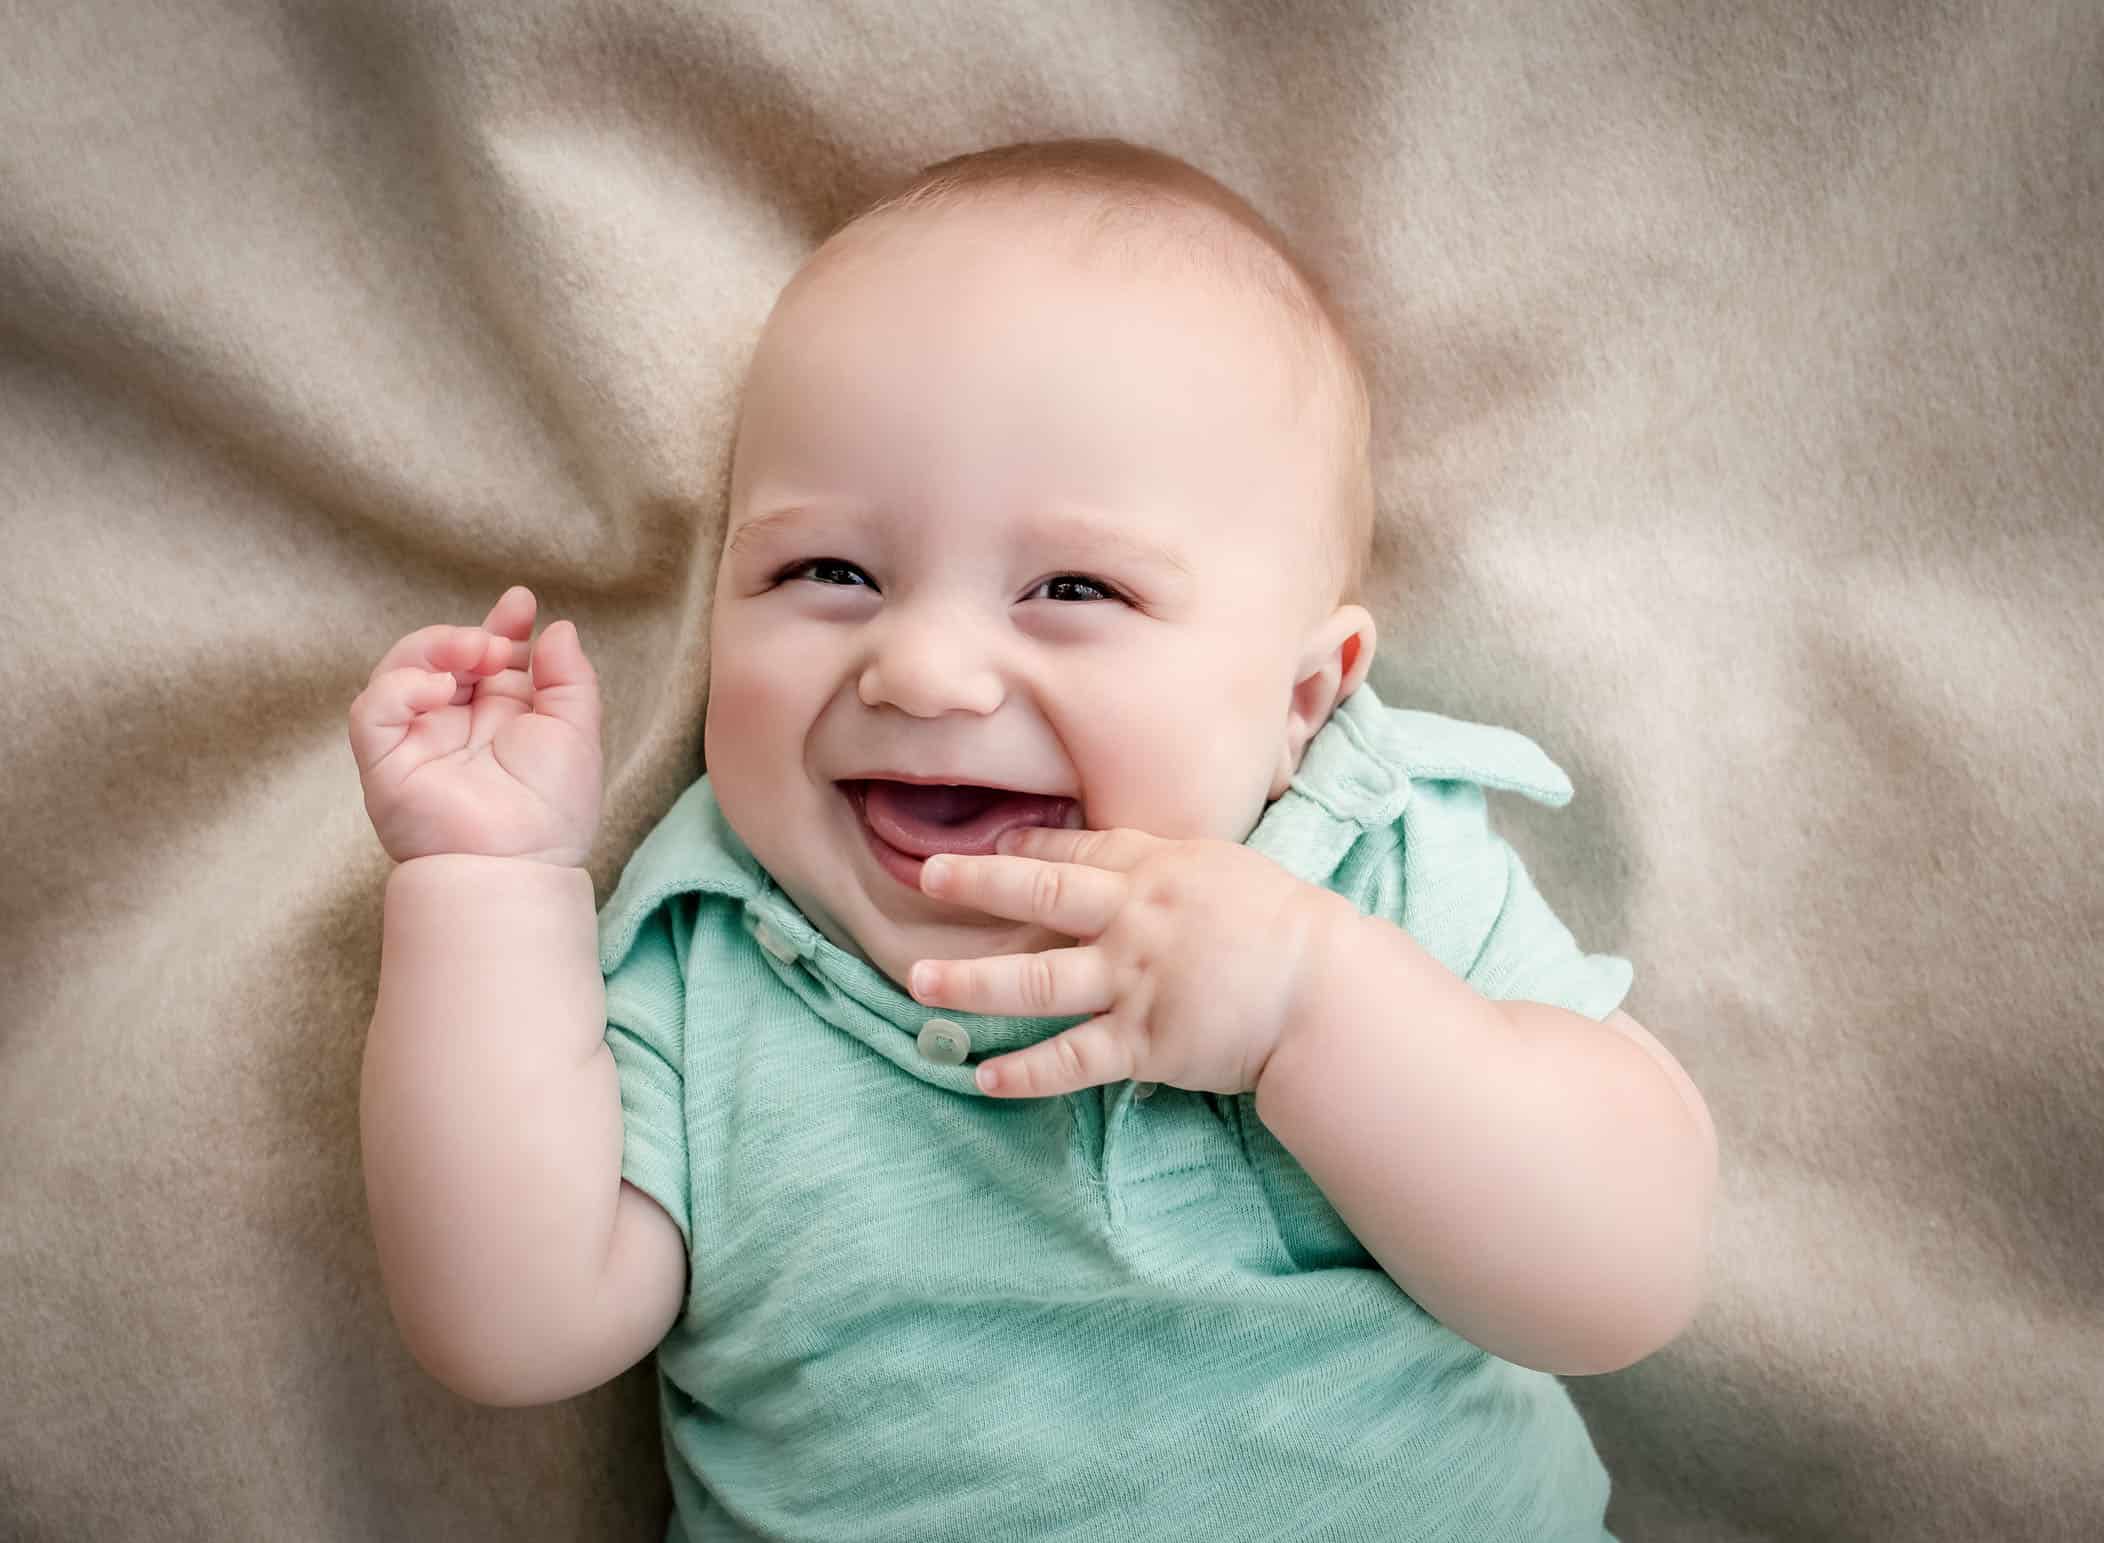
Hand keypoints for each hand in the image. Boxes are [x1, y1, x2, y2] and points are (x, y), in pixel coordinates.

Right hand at [347, 585, 602, 866]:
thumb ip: (569, 677)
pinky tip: (439, 689)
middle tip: (498, 644)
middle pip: (443, 657)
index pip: (490, 659)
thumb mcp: (576, 731)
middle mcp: (457, 727)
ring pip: (401, 670)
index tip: (520, 603)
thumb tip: (557, 629)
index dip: (501, 626)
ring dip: (435, 648)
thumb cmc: (553, 808)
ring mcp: (417, 742)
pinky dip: (401, 686)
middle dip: (470, 635)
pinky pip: (372, 709)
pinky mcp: (384, 761)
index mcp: (502, 720)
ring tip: (474, 655)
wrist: (518, 863)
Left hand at [907, 825, 1353, 1097]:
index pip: (1074, 854)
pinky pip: (1070, 1059)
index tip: (984, 848)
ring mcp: (1131, 981)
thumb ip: (1173, 869)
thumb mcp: (1227, 869)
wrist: (1325, 989)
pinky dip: (1025, 1071)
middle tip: (925, 878)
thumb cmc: (1290, 925)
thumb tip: (1140, 867)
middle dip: (975, 886)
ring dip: (972, 983)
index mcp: (1155, 869)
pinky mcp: (1142, 1042)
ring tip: (918, 984)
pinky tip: (984, 1077)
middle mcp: (1131, 920)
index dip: (1023, 849)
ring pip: (1035, 981)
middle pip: (1037, 897)